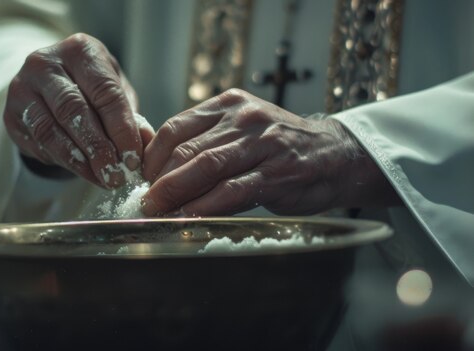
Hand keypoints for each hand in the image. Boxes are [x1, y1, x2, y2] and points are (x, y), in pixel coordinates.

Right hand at [3, 33, 153, 187]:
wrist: (49, 86)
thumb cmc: (91, 87)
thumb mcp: (115, 92)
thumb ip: (130, 116)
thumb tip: (146, 144)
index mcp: (80, 50)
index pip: (104, 91)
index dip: (121, 128)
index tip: (133, 158)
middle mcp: (46, 63)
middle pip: (74, 110)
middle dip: (99, 148)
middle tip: (115, 174)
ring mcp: (22, 87)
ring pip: (51, 130)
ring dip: (79, 160)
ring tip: (101, 178)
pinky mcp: (10, 113)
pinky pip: (37, 142)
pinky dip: (62, 161)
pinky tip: (82, 171)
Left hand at [141, 89, 398, 215]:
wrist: (337, 154)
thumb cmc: (279, 148)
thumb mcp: (242, 130)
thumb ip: (207, 141)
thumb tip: (160, 170)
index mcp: (228, 105)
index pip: (175, 128)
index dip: (152, 157)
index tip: (142, 181)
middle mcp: (243, 118)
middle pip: (186, 149)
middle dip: (158, 180)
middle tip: (143, 203)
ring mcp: (262, 143)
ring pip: (206, 168)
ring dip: (175, 194)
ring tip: (156, 212)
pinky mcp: (277, 172)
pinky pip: (232, 191)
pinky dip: (205, 208)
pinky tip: (188, 220)